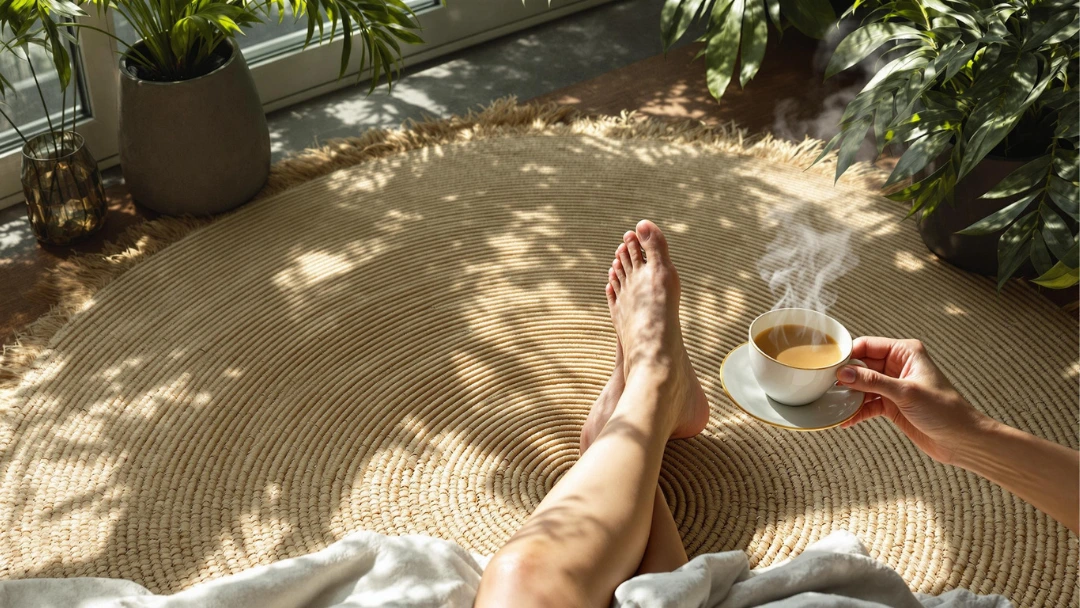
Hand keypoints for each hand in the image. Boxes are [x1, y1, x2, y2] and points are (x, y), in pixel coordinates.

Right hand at [837, 337, 992, 464]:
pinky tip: (845, 420)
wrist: (962, 440)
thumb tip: (844, 373)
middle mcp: (898, 366)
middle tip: (826, 386)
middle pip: (861, 365)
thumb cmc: (945, 410)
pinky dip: (856, 411)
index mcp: (905, 352)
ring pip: (862, 385)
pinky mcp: (891, 405)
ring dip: (849, 395)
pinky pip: (867, 404)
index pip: (868, 345)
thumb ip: (872, 382)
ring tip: (832, 403)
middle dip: (845, 376)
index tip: (830, 366)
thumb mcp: (905, 392)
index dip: (848, 354)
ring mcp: (893, 386)